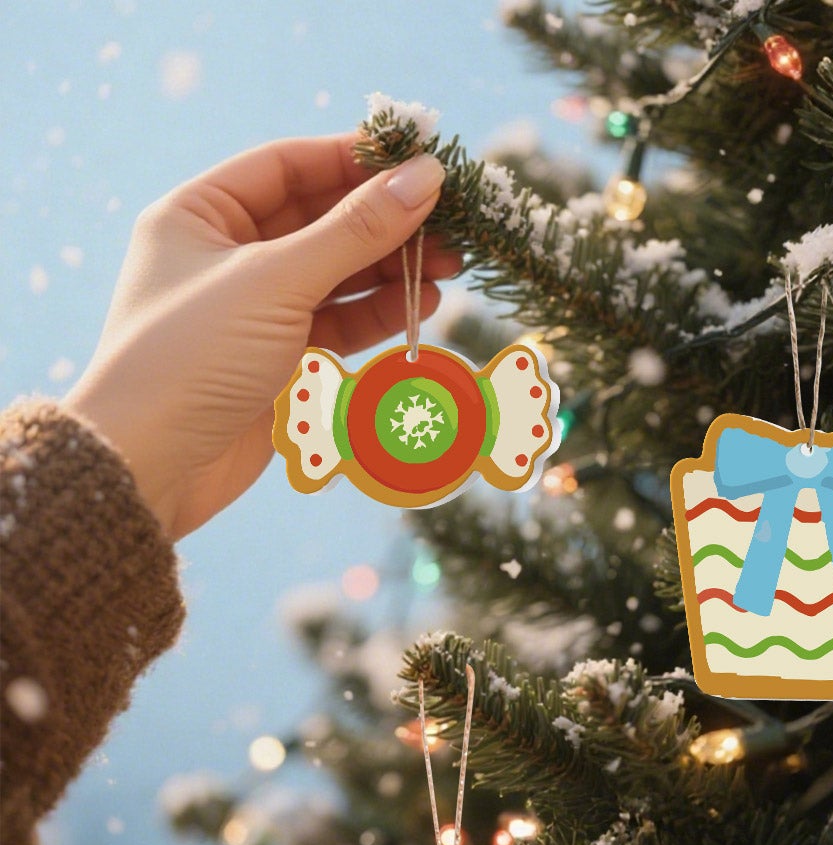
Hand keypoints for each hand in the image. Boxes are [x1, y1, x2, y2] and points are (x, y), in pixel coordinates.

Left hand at [64, 135, 457, 539]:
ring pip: (335, 275)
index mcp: (198, 214)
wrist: (152, 466)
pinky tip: (420, 306)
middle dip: (386, 222)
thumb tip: (424, 177)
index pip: (288, 166)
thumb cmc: (193, 357)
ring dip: (391, 270)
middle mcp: (224, 255)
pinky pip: (337, 323)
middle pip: (319, 221)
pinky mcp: (277, 360)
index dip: (354, 160)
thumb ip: (355, 230)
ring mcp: (254, 310)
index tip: (419, 162)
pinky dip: (378, 314)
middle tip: (451, 225)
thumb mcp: (276, 281)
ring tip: (450, 268)